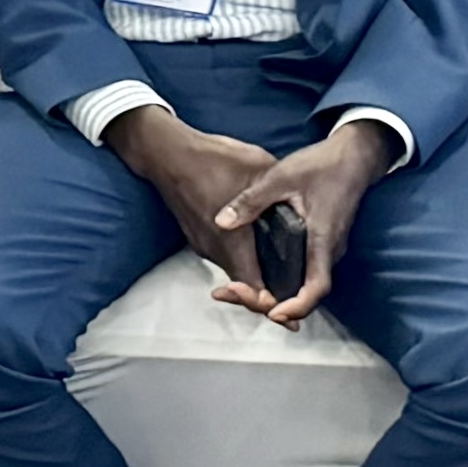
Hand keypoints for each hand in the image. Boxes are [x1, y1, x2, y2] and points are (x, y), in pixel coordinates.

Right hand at [104, 105, 286, 292]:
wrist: (166, 152)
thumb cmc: (211, 158)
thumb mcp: (258, 168)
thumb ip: (279, 196)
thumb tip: (301, 208)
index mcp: (232, 238)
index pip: (254, 287)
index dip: (274, 303)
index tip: (291, 313)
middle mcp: (214, 248)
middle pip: (244, 284)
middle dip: (267, 291)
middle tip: (292, 292)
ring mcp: (202, 243)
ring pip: (232, 269)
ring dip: (253, 272)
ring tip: (279, 267)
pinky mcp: (195, 236)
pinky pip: (222, 255)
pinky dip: (240, 258)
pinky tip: (254, 244)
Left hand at [210, 127, 388, 323]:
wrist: (353, 157)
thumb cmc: (322, 166)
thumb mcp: (281, 177)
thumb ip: (251, 201)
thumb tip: (221, 222)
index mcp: (323, 239)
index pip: (317, 287)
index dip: (296, 306)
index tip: (272, 314)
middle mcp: (328, 252)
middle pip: (305, 294)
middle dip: (270, 303)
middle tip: (231, 294)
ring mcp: (326, 250)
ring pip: (303, 284)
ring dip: (273, 293)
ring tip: (236, 289)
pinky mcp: (321, 245)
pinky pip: (302, 272)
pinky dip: (280, 279)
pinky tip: (255, 272)